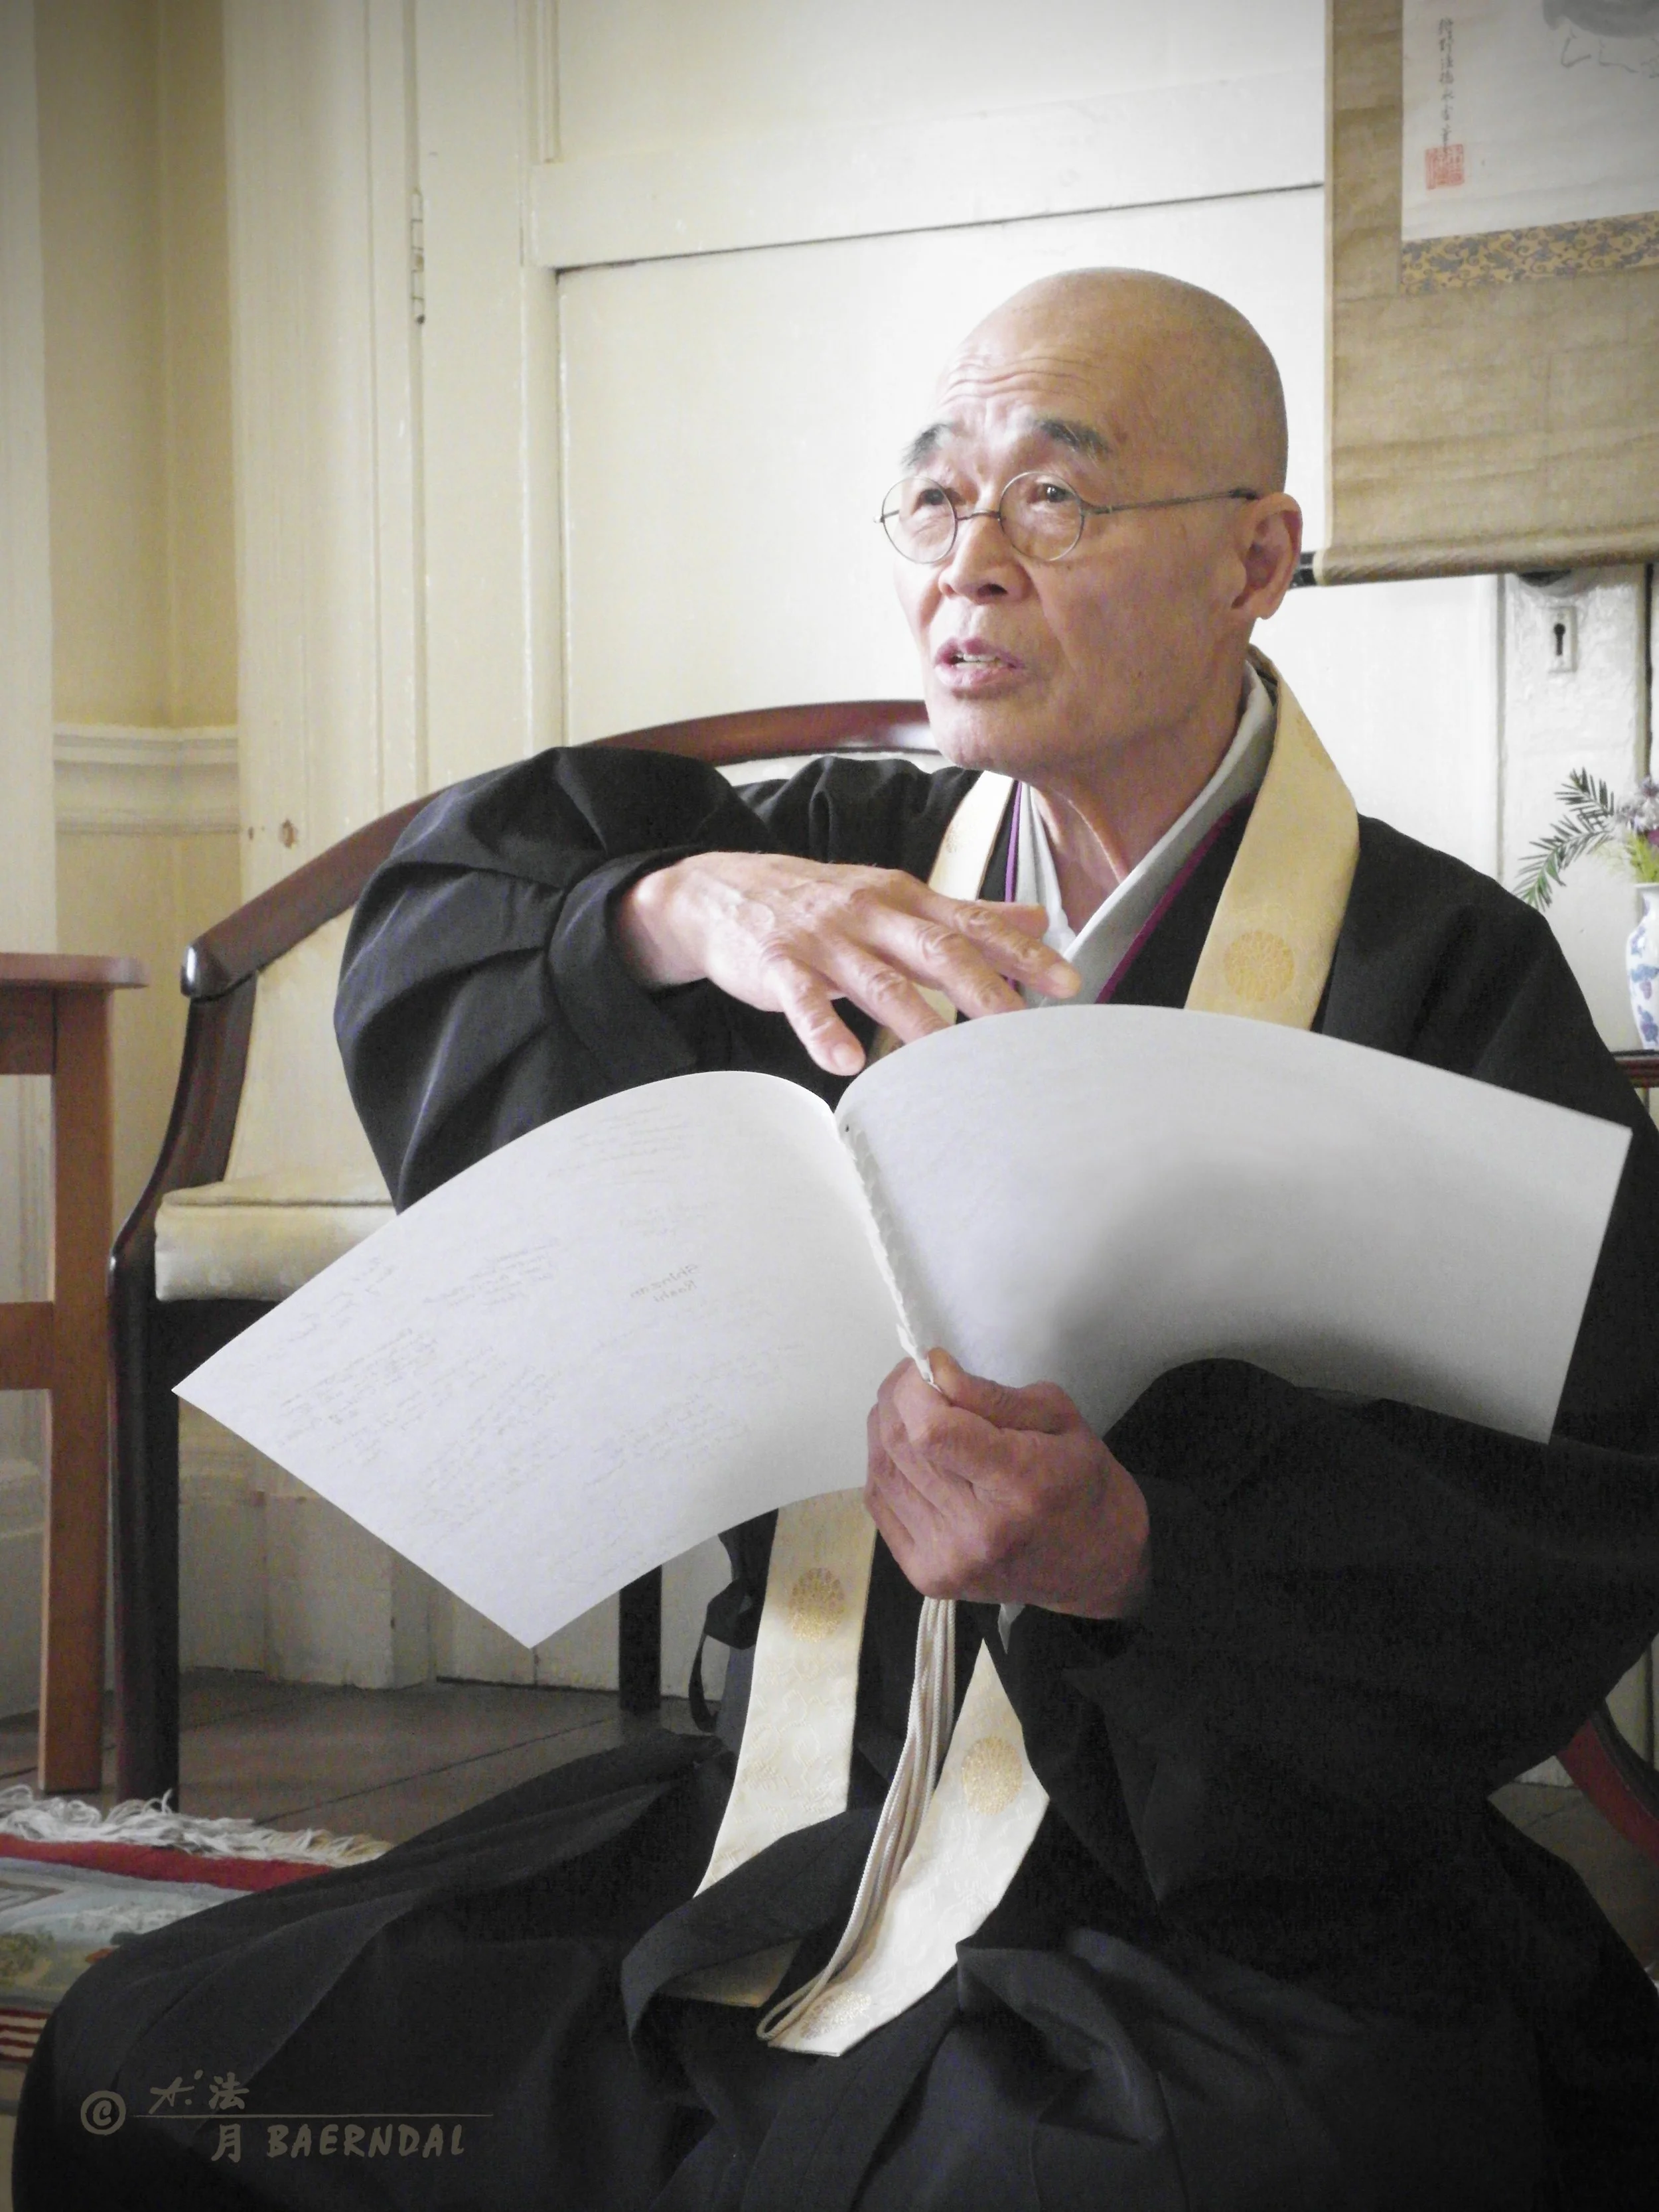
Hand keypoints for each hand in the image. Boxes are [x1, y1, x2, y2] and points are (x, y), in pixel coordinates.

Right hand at [615, 852, 1078, 1074]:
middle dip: (985, 990)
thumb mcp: (894, 897)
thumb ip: (965, 914)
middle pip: (937, 950)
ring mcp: (824, 940)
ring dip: (917, 1021)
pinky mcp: (777, 965)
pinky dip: (824, 1030)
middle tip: (1022, 1029)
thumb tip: (1039, 918)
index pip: (974, 924)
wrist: (720, 890)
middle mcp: (871, 914)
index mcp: (904, 898)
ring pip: (878, 980)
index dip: (1023, 953)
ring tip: (950, 1062)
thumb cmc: (819, 901)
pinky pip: (802, 1000)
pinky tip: (846, 1061)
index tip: (1067, 984)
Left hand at [866, 1350, 1148, 1617]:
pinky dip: (887, 1468)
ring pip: (882, 1471)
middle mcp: (977, 1530)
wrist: (1094, 1565)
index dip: (914, 1390)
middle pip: (901, 1446)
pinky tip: (912, 1456)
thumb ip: (990, 1394)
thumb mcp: (1058, 1417)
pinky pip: (880, 1503)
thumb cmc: (1081, 1480)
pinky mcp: (926, 1576)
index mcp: (1021, 1484)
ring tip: (914, 1414)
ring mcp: (947, 1560)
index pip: (932, 1432)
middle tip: (918, 1382)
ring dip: (887, 1429)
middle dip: (897, 1399)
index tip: (929, 1368)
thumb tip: (932, 1370)